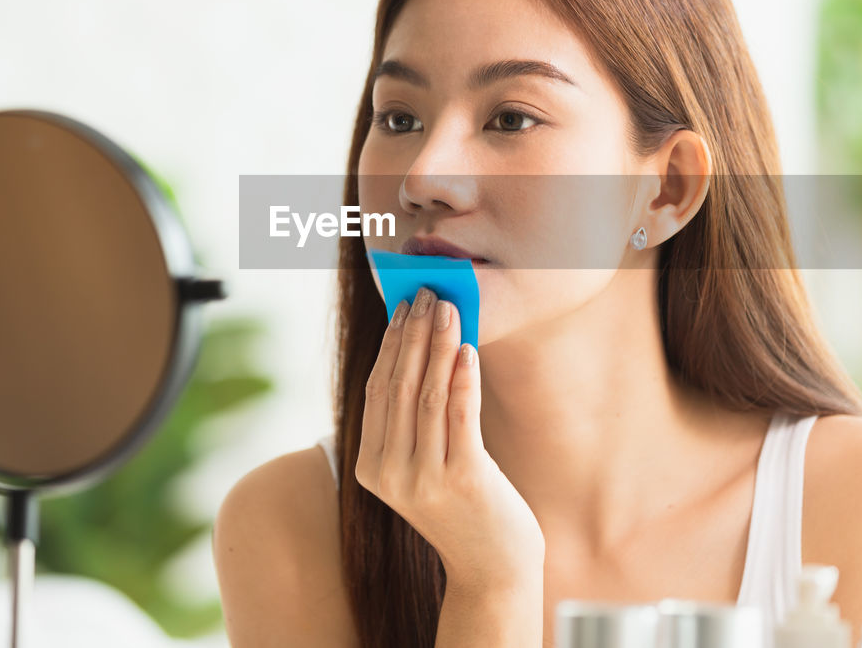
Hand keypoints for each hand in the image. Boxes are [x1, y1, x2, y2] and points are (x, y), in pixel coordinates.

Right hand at [355, 286, 545, 591]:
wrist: (492, 568)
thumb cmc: (462, 508)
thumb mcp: (423, 466)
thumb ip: (412, 422)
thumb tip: (421, 348)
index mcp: (370, 468)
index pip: (376, 391)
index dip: (390, 345)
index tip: (403, 307)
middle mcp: (390, 474)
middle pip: (399, 386)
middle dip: (414, 334)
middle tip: (427, 294)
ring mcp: (424, 479)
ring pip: (427, 395)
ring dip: (439, 345)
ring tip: (449, 309)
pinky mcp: (464, 479)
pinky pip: (460, 414)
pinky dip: (463, 376)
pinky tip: (467, 348)